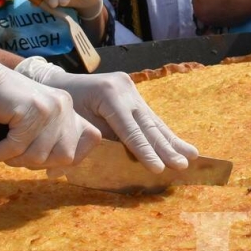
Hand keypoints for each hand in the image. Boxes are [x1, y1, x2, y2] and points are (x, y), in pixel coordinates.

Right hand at [0, 51, 100, 169]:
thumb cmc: (2, 105)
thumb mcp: (35, 122)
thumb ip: (50, 140)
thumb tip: (57, 173)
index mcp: (68, 109)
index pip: (91, 138)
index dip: (73, 157)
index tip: (49, 164)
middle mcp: (64, 106)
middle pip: (65, 156)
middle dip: (37, 163)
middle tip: (14, 156)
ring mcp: (48, 107)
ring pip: (39, 155)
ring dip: (14, 159)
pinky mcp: (29, 110)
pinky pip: (16, 148)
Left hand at [17, 58, 198, 172]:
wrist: (57, 83)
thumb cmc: (62, 107)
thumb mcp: (73, 123)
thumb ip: (92, 142)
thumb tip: (103, 166)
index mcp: (108, 94)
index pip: (130, 130)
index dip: (145, 151)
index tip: (159, 168)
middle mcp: (124, 88)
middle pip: (148, 125)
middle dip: (166, 148)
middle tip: (182, 165)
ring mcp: (131, 88)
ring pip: (153, 120)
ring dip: (172, 141)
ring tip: (192, 155)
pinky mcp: (133, 92)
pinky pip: (150, 117)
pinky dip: (164, 133)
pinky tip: (181, 144)